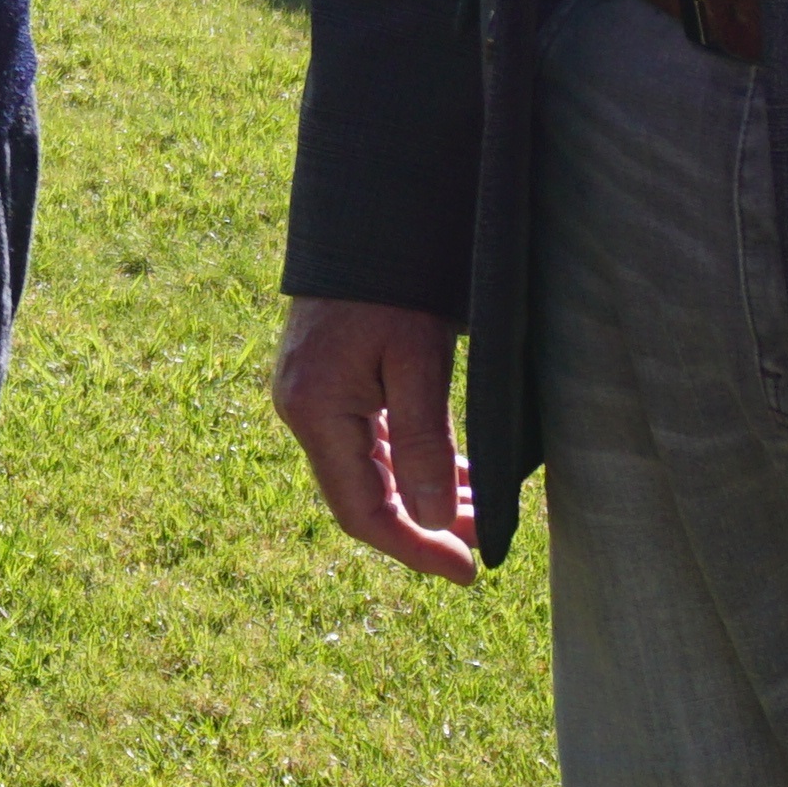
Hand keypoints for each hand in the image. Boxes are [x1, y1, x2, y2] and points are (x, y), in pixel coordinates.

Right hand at [271, 296, 481, 582]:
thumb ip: (424, 444)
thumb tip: (436, 522)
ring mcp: (311, 394)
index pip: (361, 510)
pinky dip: (410, 462)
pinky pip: (368, 441)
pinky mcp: (328, 380)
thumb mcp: (418, 362)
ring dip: (423, 495)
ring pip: (368, 470)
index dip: (415, 549)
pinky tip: (454, 471)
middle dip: (426, 525)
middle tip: (486, 545)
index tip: (468, 572)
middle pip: (363, 495)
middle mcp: (301, 409)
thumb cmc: (393, 283)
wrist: (366, 214)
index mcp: (314, 411)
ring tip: (482, 511)